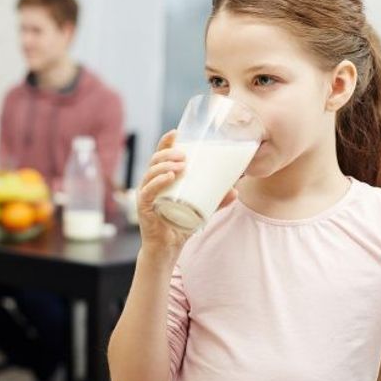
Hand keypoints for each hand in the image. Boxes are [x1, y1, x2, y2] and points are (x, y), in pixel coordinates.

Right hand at [137, 131, 236, 263]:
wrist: (167, 249)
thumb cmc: (180, 224)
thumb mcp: (201, 209)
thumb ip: (216, 200)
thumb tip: (236, 191)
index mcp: (160, 179)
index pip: (160, 155)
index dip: (165, 142)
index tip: (176, 132)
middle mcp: (150, 184)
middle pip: (154, 161)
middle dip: (168, 153)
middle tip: (185, 154)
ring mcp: (145, 196)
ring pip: (150, 173)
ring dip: (165, 165)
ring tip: (181, 164)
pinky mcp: (144, 208)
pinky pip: (148, 192)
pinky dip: (158, 182)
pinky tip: (169, 176)